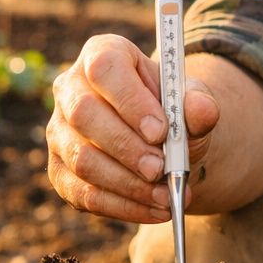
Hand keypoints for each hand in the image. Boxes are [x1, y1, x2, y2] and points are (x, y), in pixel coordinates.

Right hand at [45, 34, 217, 222]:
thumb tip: (202, 111)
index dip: (130, 101)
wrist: (161, 138)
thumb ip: (199, 103)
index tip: (160, 131)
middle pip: (85, 115)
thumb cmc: (170, 109)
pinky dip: (123, 207)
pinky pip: (83, 194)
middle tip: (160, 170)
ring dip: (127, 184)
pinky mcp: (60, 170)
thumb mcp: (191, 100)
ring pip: (82, 159)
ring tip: (165, 195)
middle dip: (126, 147)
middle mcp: (71, 88)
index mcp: (103, 54)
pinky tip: (155, 209)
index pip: (104, 68)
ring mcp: (59, 131)